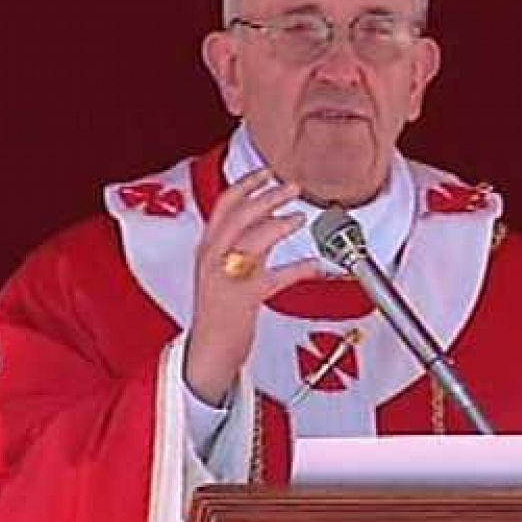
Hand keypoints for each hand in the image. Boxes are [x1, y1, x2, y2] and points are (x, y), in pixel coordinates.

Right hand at [184, 167, 319, 405]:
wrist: (208, 351)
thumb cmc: (220, 312)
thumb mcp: (225, 270)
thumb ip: (244, 246)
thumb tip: (270, 220)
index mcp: (208, 249)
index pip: (224, 206)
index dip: (246, 184)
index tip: (267, 171)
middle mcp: (213, 259)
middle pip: (238, 216)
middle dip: (266, 196)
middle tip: (292, 187)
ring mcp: (226, 278)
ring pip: (251, 241)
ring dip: (277, 225)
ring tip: (299, 217)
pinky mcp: (242, 300)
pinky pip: (274, 278)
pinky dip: (297, 269)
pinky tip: (313, 264)